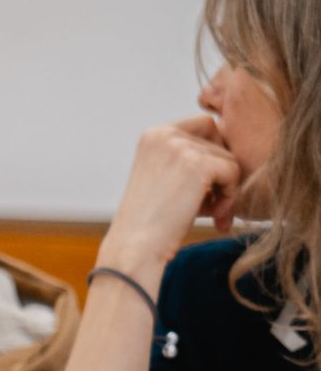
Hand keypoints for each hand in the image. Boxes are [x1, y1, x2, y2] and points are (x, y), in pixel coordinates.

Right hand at [98, 117, 242, 278]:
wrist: (136, 245)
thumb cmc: (153, 220)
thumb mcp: (166, 178)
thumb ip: (190, 158)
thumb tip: (234, 151)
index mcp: (153, 135)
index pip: (204, 125)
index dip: (212, 152)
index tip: (205, 185)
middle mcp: (163, 133)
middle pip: (219, 136)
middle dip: (222, 167)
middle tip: (214, 199)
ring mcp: (179, 146)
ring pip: (229, 156)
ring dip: (227, 187)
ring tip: (211, 212)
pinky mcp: (197, 163)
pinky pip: (233, 171)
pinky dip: (230, 196)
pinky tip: (214, 215)